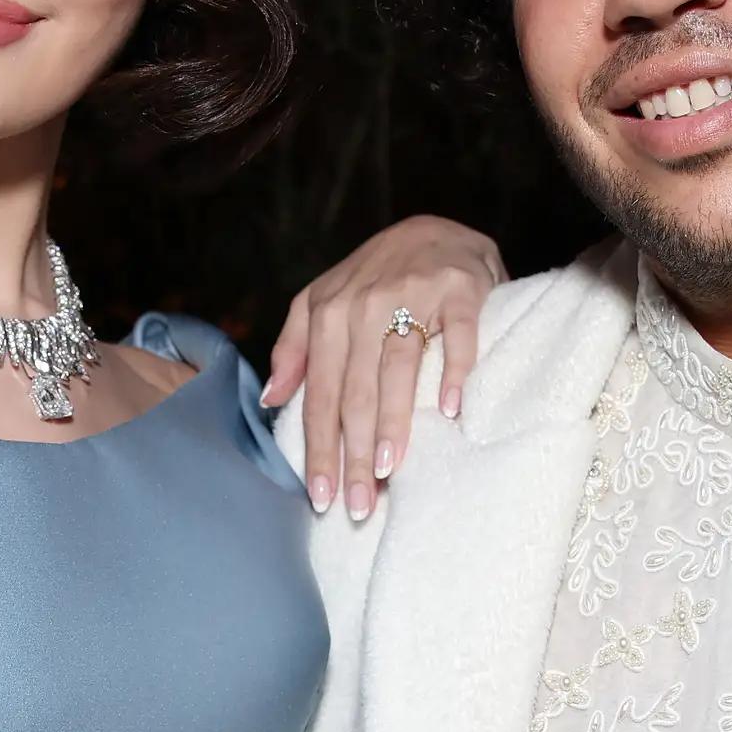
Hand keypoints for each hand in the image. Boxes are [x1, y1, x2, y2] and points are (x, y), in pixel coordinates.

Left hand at [264, 214, 506, 522]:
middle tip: (358, 504)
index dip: (319, 446)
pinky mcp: (460, 289)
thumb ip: (294, 346)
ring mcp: (414, 293)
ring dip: (392, 423)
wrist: (437, 227)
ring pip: (398, 368)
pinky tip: (449, 409)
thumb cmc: (374, 277)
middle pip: (355, 391)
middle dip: (352, 453)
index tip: (321, 495)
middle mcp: (366, 303)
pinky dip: (453, 371)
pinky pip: (457, 335)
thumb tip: (272, 399)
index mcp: (328, 312)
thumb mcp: (322, 301)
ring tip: (386, 470)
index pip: (321, 392)